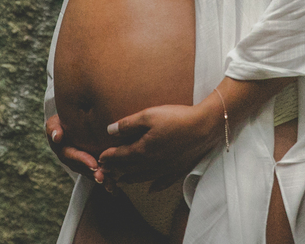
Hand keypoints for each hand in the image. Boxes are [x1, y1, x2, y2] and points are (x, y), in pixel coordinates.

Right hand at [45, 114, 107, 185]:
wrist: (69, 125)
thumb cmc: (61, 122)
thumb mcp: (54, 123)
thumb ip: (53, 128)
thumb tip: (57, 137)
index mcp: (62, 150)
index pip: (71, 156)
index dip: (82, 160)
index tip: (93, 165)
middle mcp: (72, 161)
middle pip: (83, 168)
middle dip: (93, 174)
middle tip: (103, 178)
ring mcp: (81, 165)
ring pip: (91, 173)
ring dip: (101, 180)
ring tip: (111, 185)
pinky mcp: (91, 165)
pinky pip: (98, 174)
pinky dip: (107, 181)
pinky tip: (116, 189)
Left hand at [97, 101, 223, 189]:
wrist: (205, 127)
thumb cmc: (176, 118)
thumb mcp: (149, 115)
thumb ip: (128, 124)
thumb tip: (110, 130)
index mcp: (143, 150)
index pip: (121, 156)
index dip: (109, 157)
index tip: (100, 158)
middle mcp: (152, 164)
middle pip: (130, 169)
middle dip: (116, 169)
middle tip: (107, 171)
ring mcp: (166, 169)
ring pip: (144, 177)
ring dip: (131, 178)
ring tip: (123, 180)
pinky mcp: (178, 169)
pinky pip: (163, 182)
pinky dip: (154, 186)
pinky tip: (151, 188)